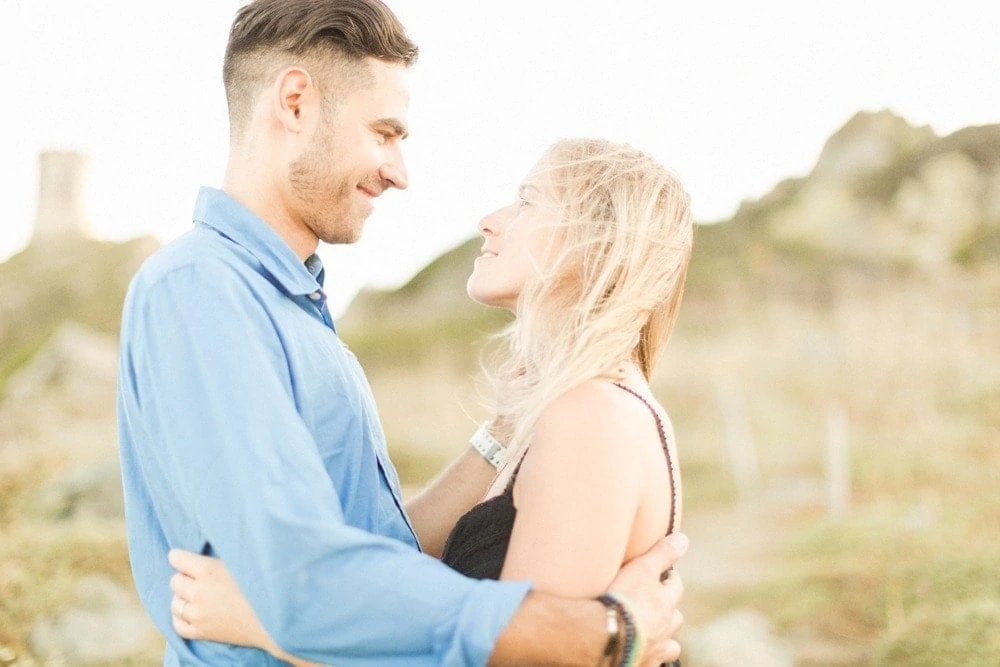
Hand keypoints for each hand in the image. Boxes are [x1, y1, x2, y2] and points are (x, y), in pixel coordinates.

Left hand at [168, 549, 278, 654]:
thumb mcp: (241, 562)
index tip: (185, 559)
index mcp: (208, 570)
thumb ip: (218, 559)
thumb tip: (203, 553)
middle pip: (175, 581)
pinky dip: (181, 618)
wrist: (274, 618)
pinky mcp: (201, 632)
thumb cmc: (262, 584)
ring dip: (183, 598)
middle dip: (185, 578)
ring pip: (174, 603)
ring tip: (197, 597)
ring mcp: (198, 614)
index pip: (176, 559)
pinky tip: (191, 613)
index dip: (180, 557)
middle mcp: (198, 592)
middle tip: (199, 579)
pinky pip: (178, 625)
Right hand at [606, 533, 686, 665]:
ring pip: (669, 645)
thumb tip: (684, 539)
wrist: (604, 637)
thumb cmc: (623, 600)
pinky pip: (653, 663)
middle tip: (653, 603)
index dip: (668, 578)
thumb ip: (662, 554)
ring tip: (651, 633)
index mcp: (665, 604)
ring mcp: (655, 650)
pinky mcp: (642, 665)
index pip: (675, 586)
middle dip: (668, 610)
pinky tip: (640, 653)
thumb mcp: (642, 569)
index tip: (661, 573)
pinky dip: (650, 657)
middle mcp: (665, 628)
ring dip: (664, 638)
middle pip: (675, 618)